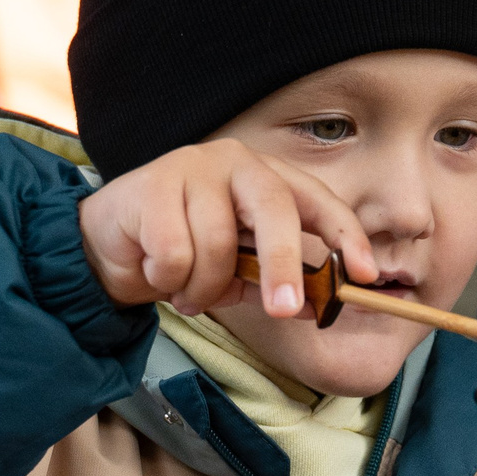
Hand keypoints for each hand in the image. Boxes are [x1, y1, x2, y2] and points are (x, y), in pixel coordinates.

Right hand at [80, 139, 378, 318]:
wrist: (110, 245)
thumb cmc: (185, 254)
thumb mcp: (238, 272)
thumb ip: (276, 281)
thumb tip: (321, 306)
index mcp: (267, 178)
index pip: (317, 200)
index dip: (345, 235)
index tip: (365, 274)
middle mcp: (236, 163)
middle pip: (275, 209)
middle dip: (283, 265)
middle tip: (285, 312)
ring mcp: (194, 167)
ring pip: (217, 245)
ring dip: (201, 287)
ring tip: (185, 290)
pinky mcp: (153, 185)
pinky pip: (176, 253)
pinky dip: (167, 279)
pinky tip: (155, 271)